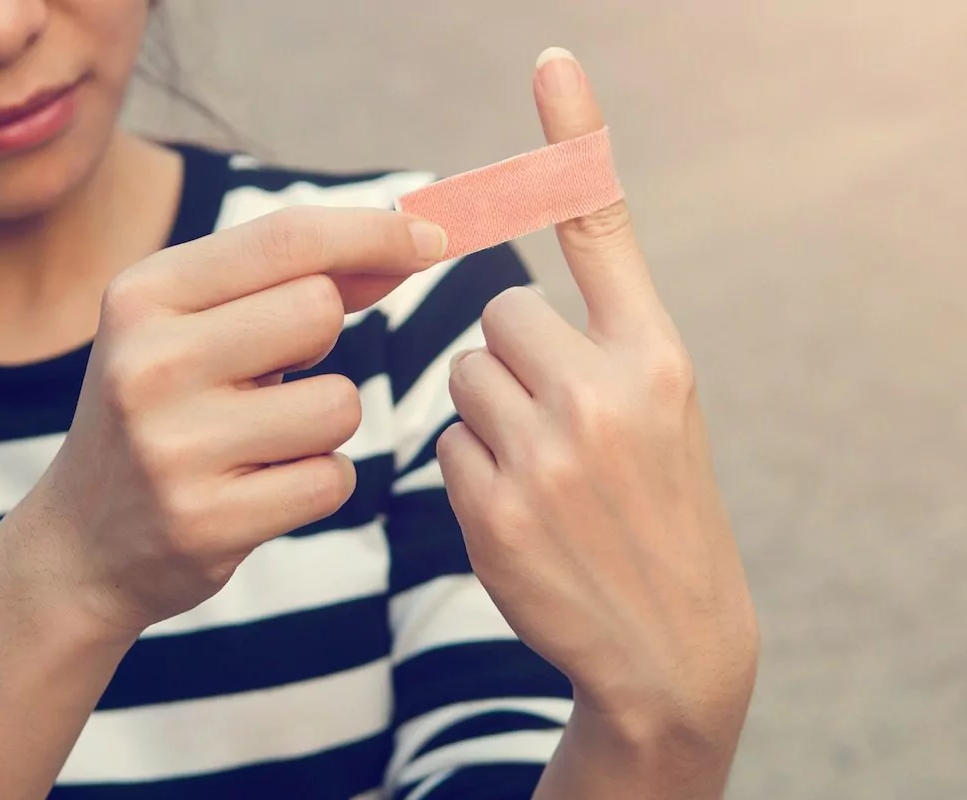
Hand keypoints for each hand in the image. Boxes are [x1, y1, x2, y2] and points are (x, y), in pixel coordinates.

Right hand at [15, 207, 446, 637]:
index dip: (374, 233)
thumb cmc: (161, 413)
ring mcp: (175, 447)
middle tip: (271, 375)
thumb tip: (407, 245)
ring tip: (258, 439)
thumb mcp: (191, 328)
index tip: (435, 239)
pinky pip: (332, 478)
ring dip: (322, 422)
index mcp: (142, 295)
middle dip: (321, 343)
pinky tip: (259, 488)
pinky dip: (317, 480)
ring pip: (339, 404)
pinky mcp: (208, 521)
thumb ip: (286, 282)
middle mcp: (148, 363)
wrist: (82, 542)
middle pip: (318, 310)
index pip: (287, 238)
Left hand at [436, 50, 758, 763]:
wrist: (670, 642)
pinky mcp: (496, 507)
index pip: (603, 230)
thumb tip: (504, 306)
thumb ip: (601, 348)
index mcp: (659, 356)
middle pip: (497, 315)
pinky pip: (446, 447)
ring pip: (462, 379)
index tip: (549, 61)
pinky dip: (470, 472)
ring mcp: (548, 452)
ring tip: (543, 474)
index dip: (574, 141)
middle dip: (511, 360)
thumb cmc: (660, 512)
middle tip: (554, 421)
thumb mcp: (662, 416)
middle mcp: (607, 391)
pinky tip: (520, 516)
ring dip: (488, 416)